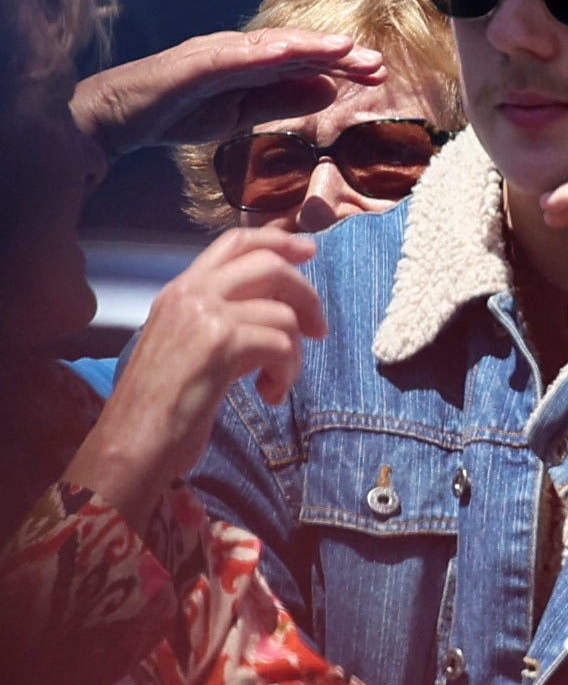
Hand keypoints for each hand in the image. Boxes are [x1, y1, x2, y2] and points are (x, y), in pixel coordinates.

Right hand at [68, 228, 324, 524]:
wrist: (131, 442)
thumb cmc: (162, 406)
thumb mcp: (193, 348)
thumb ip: (225, 321)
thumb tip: (279, 310)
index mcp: (180, 291)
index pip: (233, 242)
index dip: (278, 242)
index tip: (309, 252)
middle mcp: (190, 294)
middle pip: (268, 264)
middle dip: (306, 294)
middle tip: (318, 329)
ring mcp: (203, 314)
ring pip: (282, 311)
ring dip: (294, 351)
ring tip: (278, 381)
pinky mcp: (219, 342)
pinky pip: (281, 343)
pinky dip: (287, 372)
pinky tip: (270, 394)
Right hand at [70, 30, 385, 156]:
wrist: (119, 116)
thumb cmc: (180, 111)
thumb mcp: (243, 115)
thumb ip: (284, 101)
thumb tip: (331, 90)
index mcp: (253, 65)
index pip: (306, 61)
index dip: (343, 64)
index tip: (379, 72)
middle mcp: (239, 51)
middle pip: (297, 49)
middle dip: (338, 54)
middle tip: (377, 63)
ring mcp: (214, 53)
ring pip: (269, 46)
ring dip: (309, 46)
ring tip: (345, 48)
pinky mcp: (189, 64)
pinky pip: (228, 57)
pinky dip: (258, 53)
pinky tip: (286, 53)